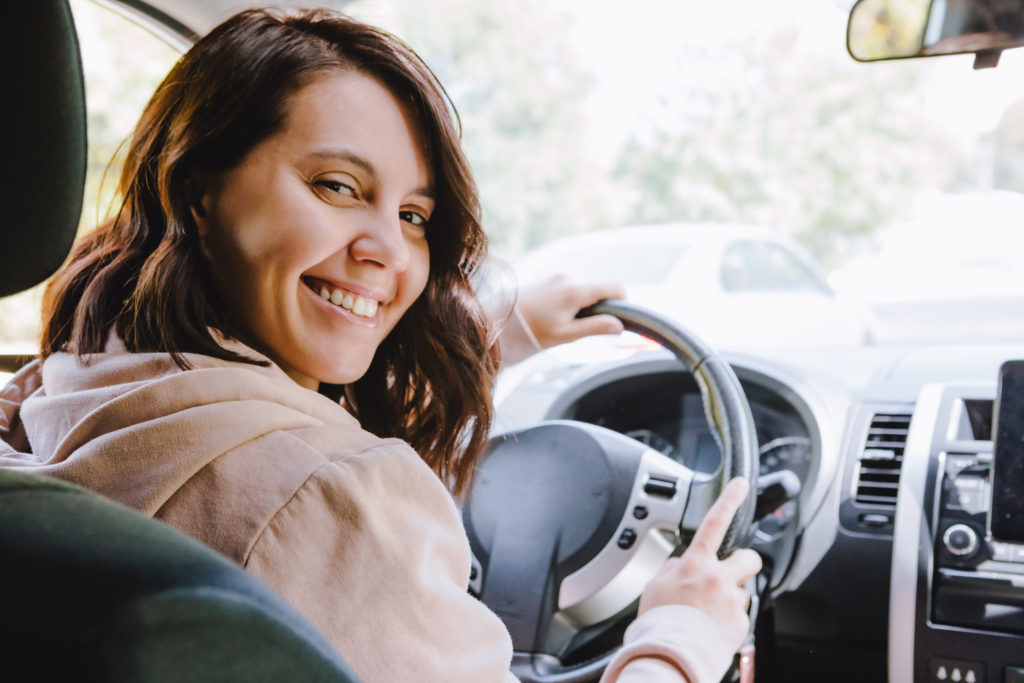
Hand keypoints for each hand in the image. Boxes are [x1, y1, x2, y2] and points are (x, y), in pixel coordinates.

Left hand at [517, 275, 625, 348]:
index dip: (624, 301)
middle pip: (598, 289)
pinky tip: (554, 315)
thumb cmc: (531, 331)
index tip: (621, 317)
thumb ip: (595, 328)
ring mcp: (557, 276)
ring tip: (563, 323)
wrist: (497, 321)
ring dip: (583, 304)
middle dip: (598, 307)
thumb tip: (619, 326)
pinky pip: (569, 287)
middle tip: (582, 328)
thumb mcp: (566, 335)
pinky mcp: (548, 278)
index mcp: (575, 290)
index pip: (614, 287)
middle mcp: (568, 277)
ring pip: (583, 289)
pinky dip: (570, 300)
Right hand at [638, 478, 761, 650]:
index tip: (742, 484)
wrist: (670, 656)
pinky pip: (739, 615)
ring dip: (730, 597)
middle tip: (729, 574)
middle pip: (749, 557)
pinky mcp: (741, 623)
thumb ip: (672, 568)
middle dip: (743, 563)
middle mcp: (718, 579)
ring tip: (709, 613)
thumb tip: (681, 563)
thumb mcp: (655, 586)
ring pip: (742, 590)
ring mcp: (732, 601)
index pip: (714, 522)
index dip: (729, 499)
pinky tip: (711, 627)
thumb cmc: (659, 623)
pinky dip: (728, 620)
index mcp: (694, 564)